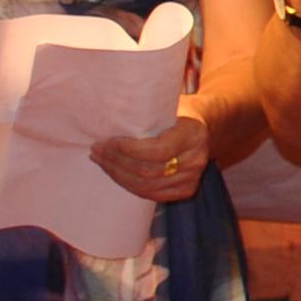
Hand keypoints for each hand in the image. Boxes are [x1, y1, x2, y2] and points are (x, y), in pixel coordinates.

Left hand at [91, 116, 212, 202]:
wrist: (202, 126)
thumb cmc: (179, 111)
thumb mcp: (169, 106)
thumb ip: (148, 114)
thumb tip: (110, 117)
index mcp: (193, 135)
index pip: (158, 150)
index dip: (129, 150)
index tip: (108, 142)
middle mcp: (196, 160)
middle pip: (148, 171)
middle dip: (116, 162)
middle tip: (97, 150)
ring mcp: (192, 178)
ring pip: (146, 186)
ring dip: (118, 175)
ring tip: (101, 161)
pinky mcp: (186, 190)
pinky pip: (151, 194)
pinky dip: (130, 186)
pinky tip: (115, 174)